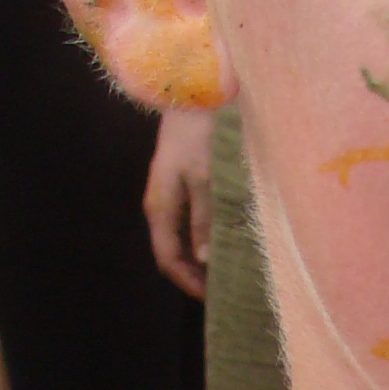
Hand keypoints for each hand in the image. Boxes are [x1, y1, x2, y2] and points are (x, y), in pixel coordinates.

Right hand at [144, 106, 213, 296]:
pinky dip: (207, 235)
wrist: (195, 90)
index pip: (168, 259)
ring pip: (183, 237)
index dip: (188, 282)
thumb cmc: (201, 133)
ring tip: (228, 268)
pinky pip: (192, 219)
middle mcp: (161, 204)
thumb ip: (205, 219)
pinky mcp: (184, 181)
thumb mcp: (207, 178)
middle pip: (173, 251)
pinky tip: (227, 237)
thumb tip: (204, 259)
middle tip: (224, 289)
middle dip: (195, 274)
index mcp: (160, 207)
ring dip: (202, 256)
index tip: (213, 299)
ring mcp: (171, 192)